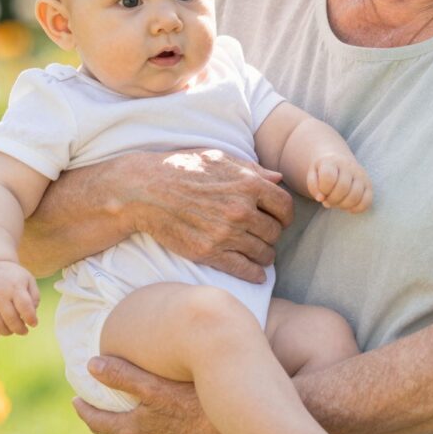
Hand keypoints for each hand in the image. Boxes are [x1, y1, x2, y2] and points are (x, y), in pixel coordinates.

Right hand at [0, 261, 38, 336]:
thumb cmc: (13, 278)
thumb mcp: (28, 280)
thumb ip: (34, 297)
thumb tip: (32, 315)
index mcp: (15, 287)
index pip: (25, 307)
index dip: (31, 319)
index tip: (34, 324)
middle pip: (11, 319)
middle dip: (20, 329)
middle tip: (24, 331)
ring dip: (7, 332)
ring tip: (12, 330)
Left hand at [73, 356, 237, 433]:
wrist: (235, 430)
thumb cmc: (196, 404)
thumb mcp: (155, 386)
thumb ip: (122, 376)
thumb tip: (91, 365)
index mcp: (132, 431)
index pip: (97, 422)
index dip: (84, 410)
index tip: (77, 399)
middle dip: (104, 421)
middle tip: (99, 406)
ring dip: (128, 433)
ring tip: (128, 417)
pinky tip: (159, 432)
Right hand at [130, 150, 293, 282]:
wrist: (146, 190)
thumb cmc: (182, 169)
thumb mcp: (219, 159)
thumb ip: (252, 169)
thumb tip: (278, 178)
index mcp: (248, 184)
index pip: (285, 206)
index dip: (286, 215)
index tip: (281, 219)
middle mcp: (241, 210)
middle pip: (275, 231)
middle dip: (273, 234)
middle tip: (266, 235)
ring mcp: (225, 234)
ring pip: (262, 252)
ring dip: (265, 254)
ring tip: (261, 253)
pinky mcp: (209, 253)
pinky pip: (243, 269)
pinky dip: (254, 274)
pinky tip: (257, 274)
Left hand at [309, 155, 372, 212]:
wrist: (338, 160)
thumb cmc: (323, 171)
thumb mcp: (313, 174)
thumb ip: (313, 186)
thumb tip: (321, 198)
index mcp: (332, 161)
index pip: (329, 177)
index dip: (323, 189)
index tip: (322, 193)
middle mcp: (349, 166)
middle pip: (342, 188)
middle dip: (332, 200)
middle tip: (328, 201)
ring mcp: (360, 175)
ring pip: (355, 196)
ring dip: (343, 205)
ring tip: (337, 203)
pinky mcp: (368, 184)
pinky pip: (367, 201)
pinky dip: (357, 208)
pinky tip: (348, 207)